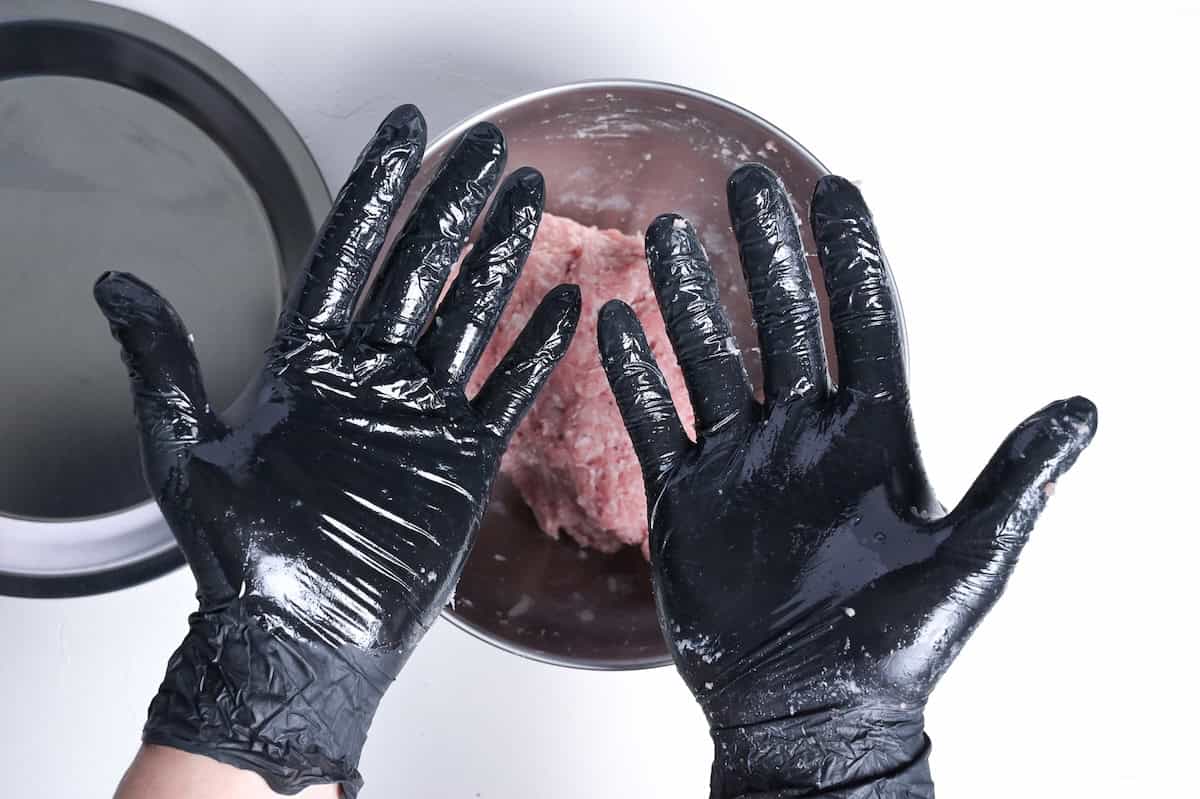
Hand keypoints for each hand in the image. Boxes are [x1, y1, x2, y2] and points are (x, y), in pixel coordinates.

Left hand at [97, 105, 579, 796]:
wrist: (300, 642)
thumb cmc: (243, 559)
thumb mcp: (187, 449)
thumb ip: (163, 364)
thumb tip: (117, 285)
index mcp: (307, 365)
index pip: (348, 255)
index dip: (378, 191)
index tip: (408, 137)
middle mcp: (369, 378)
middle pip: (420, 271)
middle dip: (453, 206)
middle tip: (487, 150)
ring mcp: (420, 415)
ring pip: (469, 316)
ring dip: (500, 257)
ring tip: (528, 199)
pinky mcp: (462, 460)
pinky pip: (506, 391)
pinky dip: (534, 349)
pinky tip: (560, 305)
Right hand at [599, 166, 1095, 797]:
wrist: (808, 710)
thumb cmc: (893, 646)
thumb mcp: (970, 559)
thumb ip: (1017, 479)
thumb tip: (1083, 409)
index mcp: (871, 437)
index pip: (862, 322)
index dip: (849, 255)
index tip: (834, 190)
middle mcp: (803, 436)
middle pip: (779, 321)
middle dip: (762, 251)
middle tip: (743, 184)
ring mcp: (740, 463)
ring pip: (708, 360)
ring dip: (686, 298)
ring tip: (665, 236)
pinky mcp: (686, 499)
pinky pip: (654, 424)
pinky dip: (633, 375)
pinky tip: (615, 325)